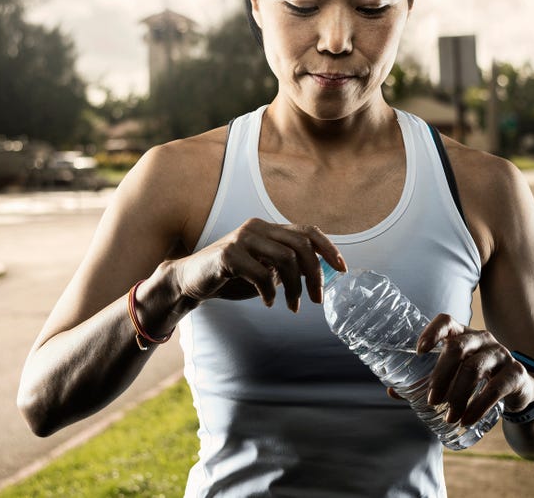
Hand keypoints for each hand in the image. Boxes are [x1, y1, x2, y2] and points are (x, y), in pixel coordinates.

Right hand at [168, 218, 345, 311]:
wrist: (190, 280)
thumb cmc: (231, 277)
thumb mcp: (265, 270)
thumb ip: (287, 267)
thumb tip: (318, 274)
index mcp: (268, 228)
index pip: (308, 231)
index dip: (329, 249)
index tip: (342, 271)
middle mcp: (257, 228)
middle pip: (301, 246)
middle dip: (314, 275)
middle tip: (315, 299)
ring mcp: (242, 238)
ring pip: (285, 259)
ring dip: (294, 288)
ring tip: (292, 305)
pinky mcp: (228, 254)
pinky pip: (261, 274)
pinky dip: (270, 292)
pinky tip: (269, 302)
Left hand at [415, 314, 533, 425]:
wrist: (518, 389)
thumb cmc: (476, 377)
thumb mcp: (453, 375)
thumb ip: (424, 381)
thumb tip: (392, 391)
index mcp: (462, 334)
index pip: (446, 321)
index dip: (432, 332)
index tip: (419, 350)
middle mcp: (482, 339)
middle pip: (457, 348)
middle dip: (440, 375)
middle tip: (431, 400)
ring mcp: (500, 354)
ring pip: (474, 369)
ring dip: (458, 395)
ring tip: (448, 416)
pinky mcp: (515, 374)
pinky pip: (495, 388)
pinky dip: (478, 406)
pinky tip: (466, 420)